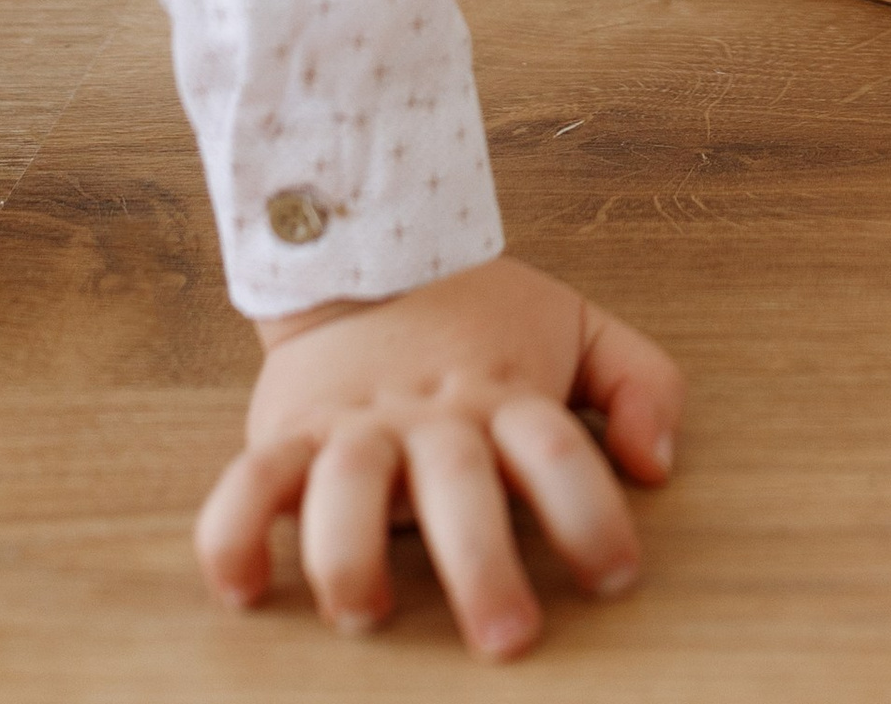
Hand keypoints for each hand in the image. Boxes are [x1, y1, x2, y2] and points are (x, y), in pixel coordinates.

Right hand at [195, 255, 681, 659]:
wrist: (371, 253)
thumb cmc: (483, 318)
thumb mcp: (579, 327)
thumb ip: (641, 383)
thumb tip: (656, 466)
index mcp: (504, 391)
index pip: (556, 448)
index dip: (590, 511)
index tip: (617, 576)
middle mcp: (431, 412)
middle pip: (457, 482)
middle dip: (480, 564)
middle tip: (507, 638)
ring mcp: (356, 423)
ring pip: (344, 484)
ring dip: (350, 553)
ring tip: (364, 616)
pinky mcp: (288, 431)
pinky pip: (248, 482)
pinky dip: (234, 534)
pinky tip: (245, 592)